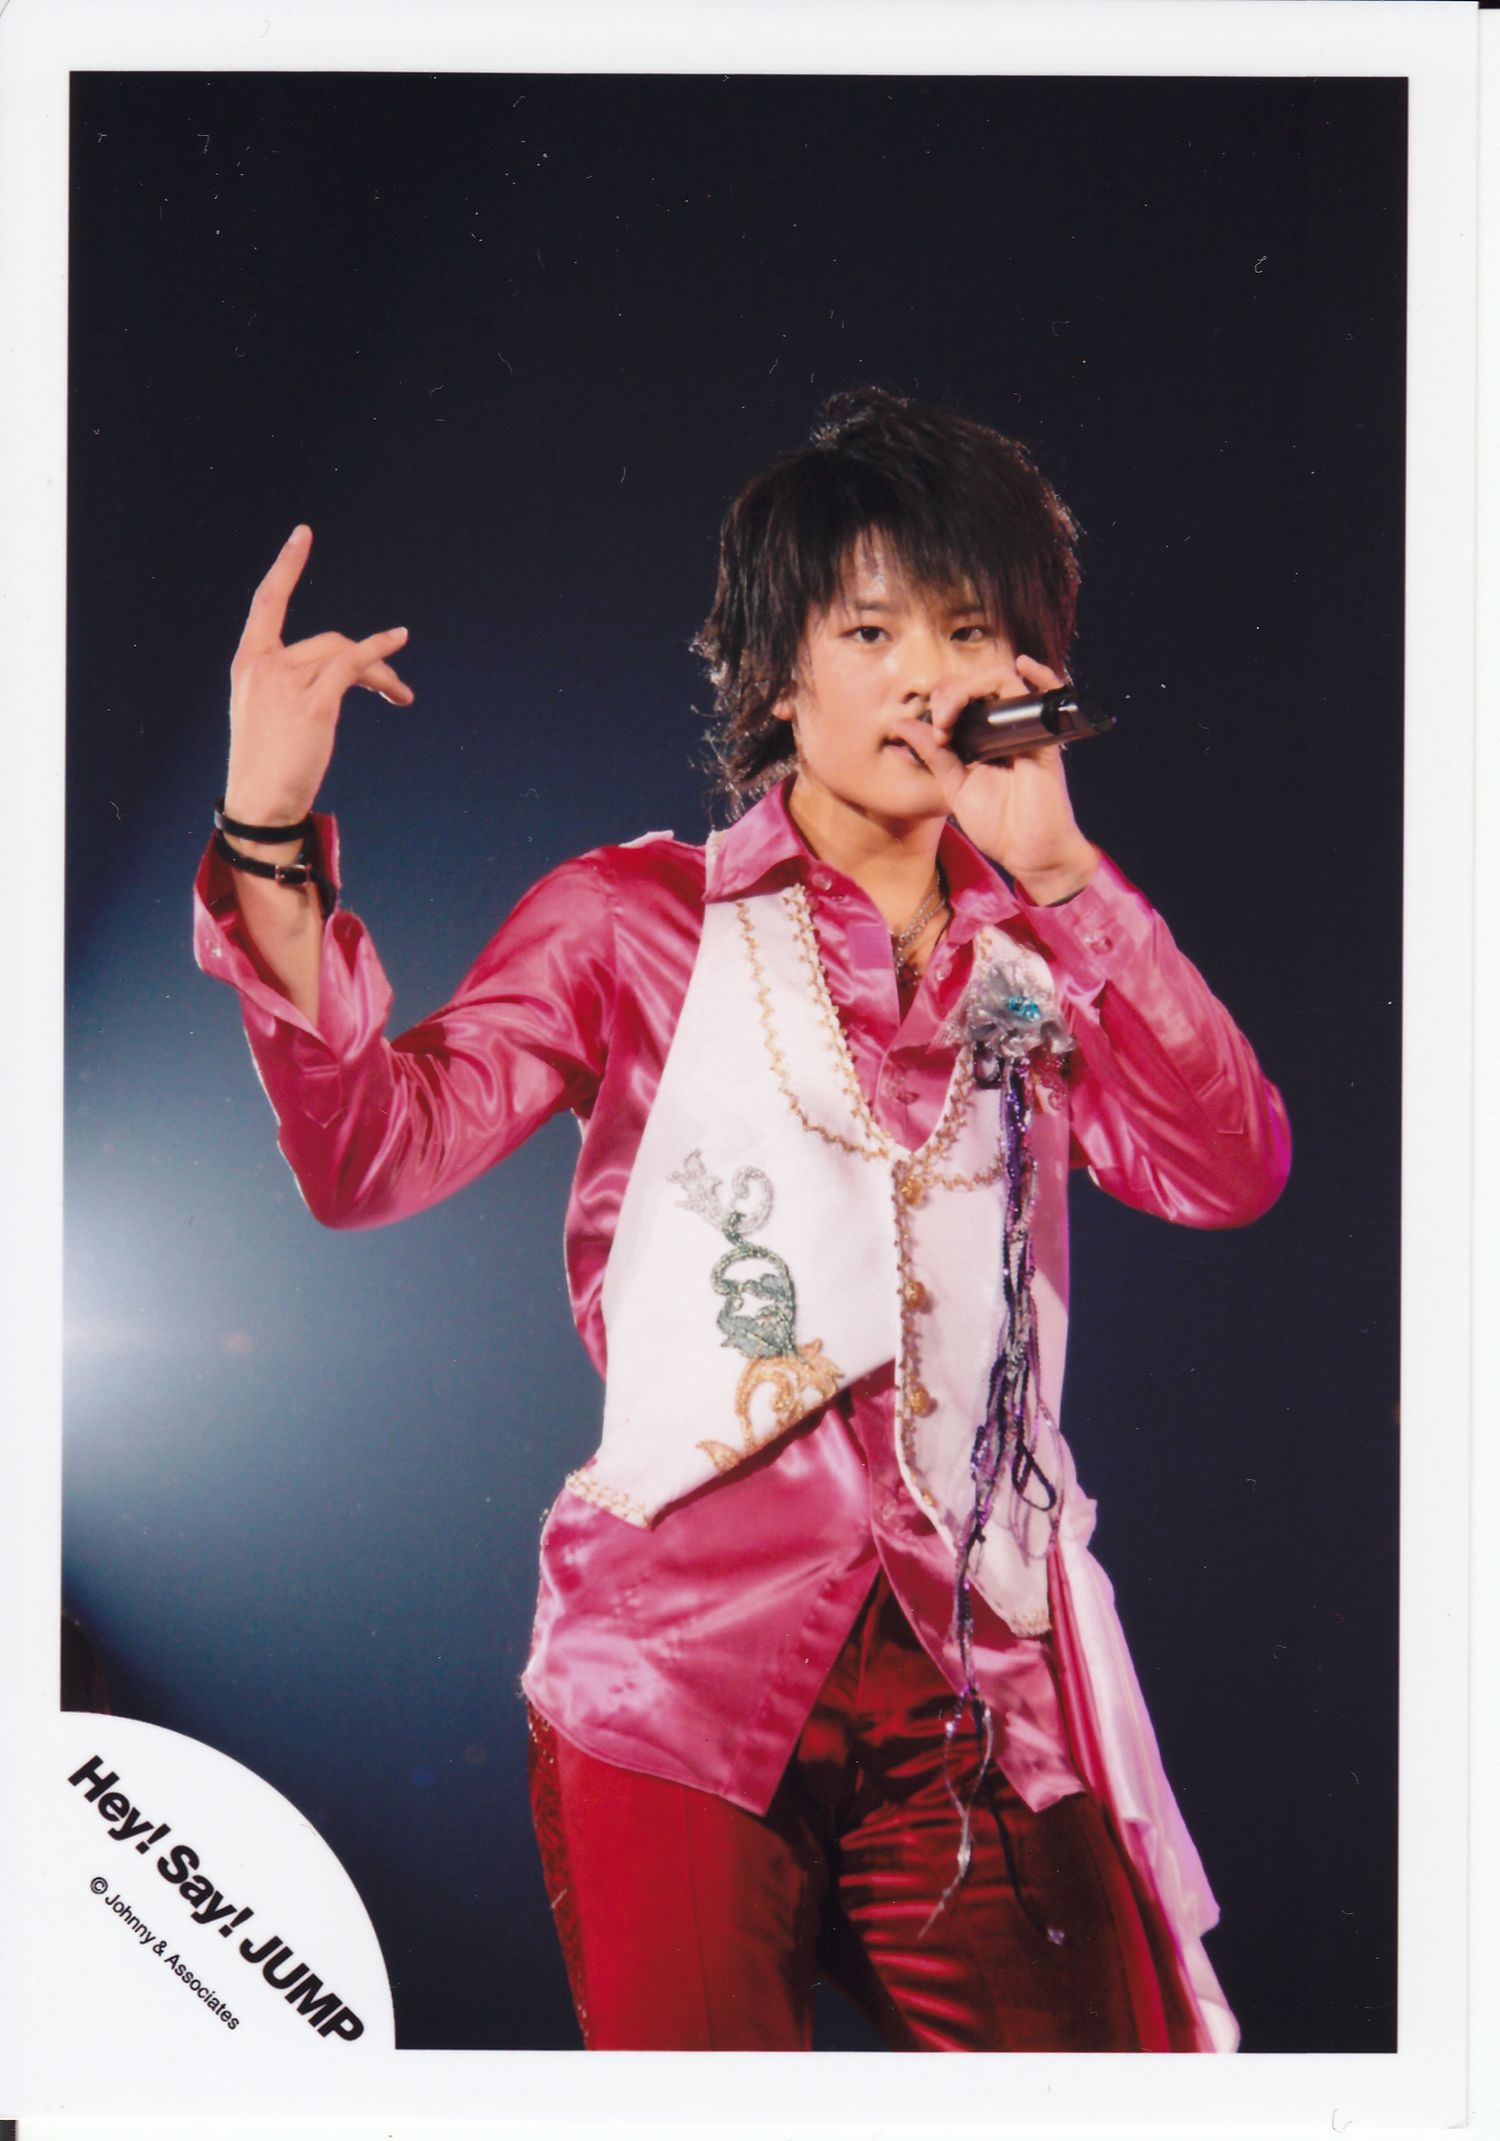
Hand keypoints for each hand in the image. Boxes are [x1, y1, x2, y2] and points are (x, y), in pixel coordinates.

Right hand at [223, 525, 413, 826]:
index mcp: (248, 663)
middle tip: (394, 688)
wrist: (259, 804)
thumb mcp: (266, 712)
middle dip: (368, 660)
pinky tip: (398, 640)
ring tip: (400, 695)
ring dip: (381, 673)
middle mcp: (264, 665)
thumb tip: (339, 671)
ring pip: (345, 655)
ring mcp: (287, 683)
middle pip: (329, 641)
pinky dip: (380, 650)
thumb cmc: (267, 765)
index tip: (303, 535)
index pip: (266, 602)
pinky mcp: (313, 704)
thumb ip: (289, 682)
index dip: (286, 567)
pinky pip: (353, 664)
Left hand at [892, 654, 1099, 903]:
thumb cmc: (998, 824)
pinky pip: (1050, 695)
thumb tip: (903, 724)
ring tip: (951, 715)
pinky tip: (1023, 663)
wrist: (1027, 853)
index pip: (961, 695)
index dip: (940, 702)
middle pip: (977, 684)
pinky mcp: (1044, 740)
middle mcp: (1003, 727)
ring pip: (1002, 681)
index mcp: (982, 736)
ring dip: (969, 688)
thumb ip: (934, 754)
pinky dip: (1041, 674)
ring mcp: (1025, 730)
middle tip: (938, 725)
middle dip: (949, 695)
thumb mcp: (955, 785)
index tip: (928, 733)